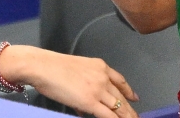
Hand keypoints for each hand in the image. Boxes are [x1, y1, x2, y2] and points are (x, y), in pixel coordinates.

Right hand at [2, 46, 139, 117]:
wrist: (43, 67)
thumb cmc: (53, 68)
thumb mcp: (76, 70)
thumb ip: (84, 86)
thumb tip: (84, 107)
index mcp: (100, 66)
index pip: (120, 80)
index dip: (129, 91)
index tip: (135, 98)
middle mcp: (103, 77)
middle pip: (121, 96)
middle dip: (129, 109)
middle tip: (136, 117)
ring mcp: (98, 89)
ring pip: (118, 107)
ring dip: (126, 116)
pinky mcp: (90, 102)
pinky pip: (108, 115)